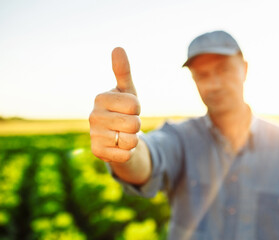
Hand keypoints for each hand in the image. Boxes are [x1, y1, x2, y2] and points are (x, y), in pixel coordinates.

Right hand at [89, 47, 140, 162]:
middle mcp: (93, 115)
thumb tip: (117, 48)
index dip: (137, 108)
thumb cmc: (124, 110)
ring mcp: (94, 135)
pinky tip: (118, 146)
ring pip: (131, 140)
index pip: (134, 105)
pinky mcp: (97, 152)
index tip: (130, 109)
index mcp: (101, 98)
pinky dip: (127, 152)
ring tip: (122, 134)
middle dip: (136, 125)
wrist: (117, 136)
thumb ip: (123, 71)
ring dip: (132, 139)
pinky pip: (125, 154)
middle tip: (126, 124)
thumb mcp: (127, 91)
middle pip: (134, 123)